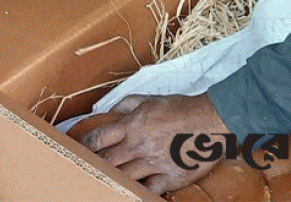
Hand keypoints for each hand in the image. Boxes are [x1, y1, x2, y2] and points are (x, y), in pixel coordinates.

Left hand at [83, 93, 227, 194]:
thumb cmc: (180, 108)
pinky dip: (140, 190)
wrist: (211, 119)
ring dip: (113, 178)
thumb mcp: (149, 99)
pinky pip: (149, 189)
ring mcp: (154, 164)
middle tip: (85, 168)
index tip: (79, 149)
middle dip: (93, 165)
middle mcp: (140, 146)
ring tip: (103, 180)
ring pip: (124, 177)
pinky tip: (132, 190)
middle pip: (106, 161)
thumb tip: (106, 112)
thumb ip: (125, 104)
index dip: (85, 145)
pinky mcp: (171, 177)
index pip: (98, 138)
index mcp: (132, 126)